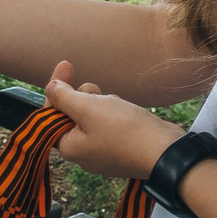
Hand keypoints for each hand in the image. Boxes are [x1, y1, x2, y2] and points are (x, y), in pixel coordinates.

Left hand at [45, 61, 185, 180]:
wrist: (166, 151)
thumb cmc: (125, 130)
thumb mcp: (89, 108)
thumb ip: (65, 98)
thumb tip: (50, 88)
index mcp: (69, 147)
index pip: (51, 114)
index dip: (57, 88)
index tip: (66, 65)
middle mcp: (83, 152)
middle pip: (72, 113)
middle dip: (84, 97)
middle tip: (98, 94)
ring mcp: (103, 150)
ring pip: (93, 115)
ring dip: (102, 103)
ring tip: (116, 106)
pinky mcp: (121, 146)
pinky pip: (110, 122)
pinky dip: (115, 112)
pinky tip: (126, 111)